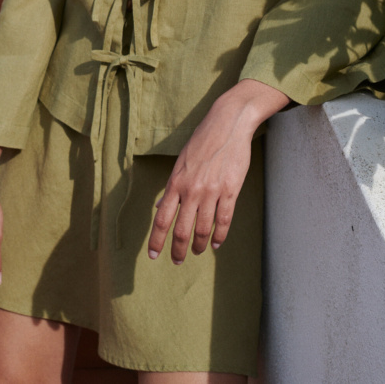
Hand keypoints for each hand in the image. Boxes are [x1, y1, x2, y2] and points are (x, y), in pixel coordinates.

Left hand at [147, 79, 287, 263]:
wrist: (228, 124)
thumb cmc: (202, 140)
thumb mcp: (181, 161)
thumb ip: (172, 186)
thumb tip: (162, 207)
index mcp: (176, 182)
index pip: (162, 219)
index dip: (156, 240)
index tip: (153, 255)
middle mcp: (192, 190)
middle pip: (182, 231)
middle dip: (178, 250)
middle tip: (177, 260)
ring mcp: (212, 191)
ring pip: (203, 229)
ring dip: (199, 245)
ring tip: (197, 251)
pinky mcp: (230, 190)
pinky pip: (224, 221)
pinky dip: (219, 236)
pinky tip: (215, 243)